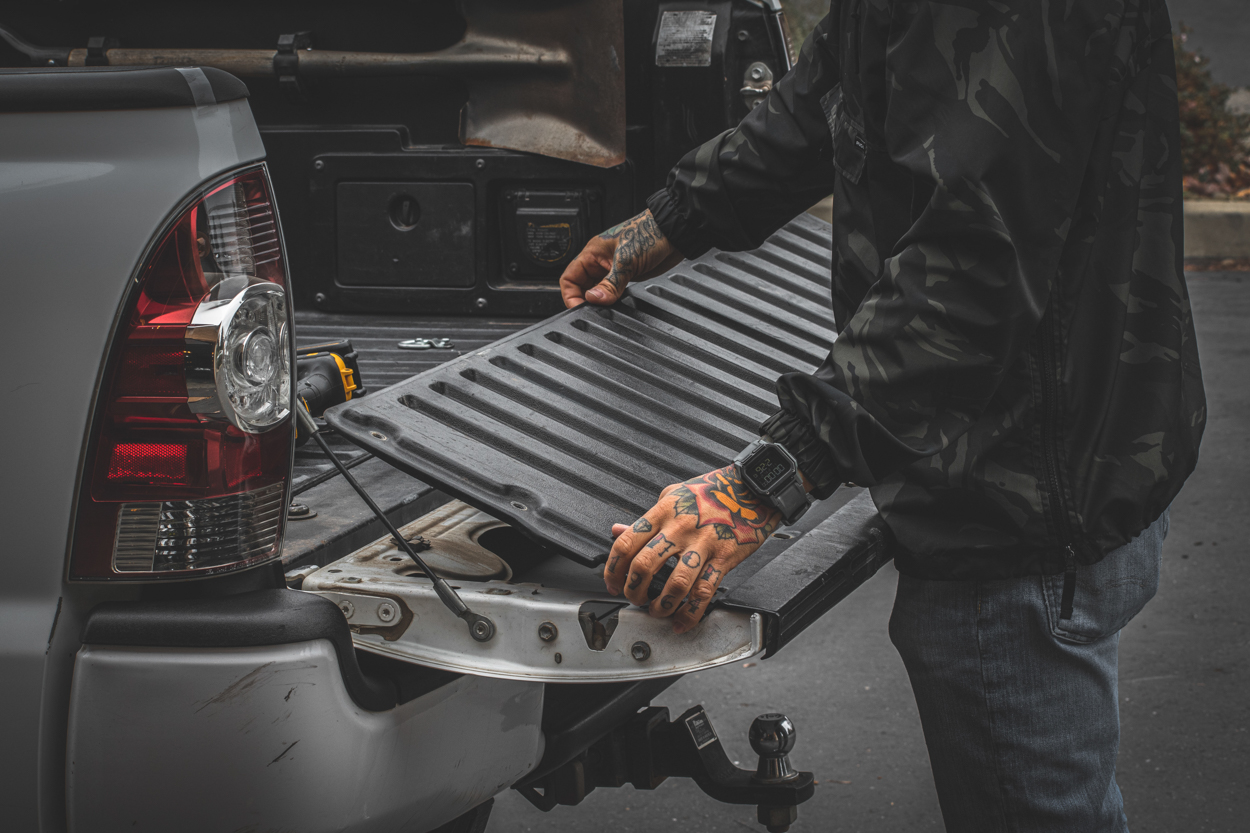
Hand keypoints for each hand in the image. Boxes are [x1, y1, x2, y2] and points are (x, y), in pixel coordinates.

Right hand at [560, 209, 683, 307]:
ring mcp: (612, 269)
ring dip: (600, 301)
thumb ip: (609, 284)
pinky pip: (612, 291)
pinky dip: (612, 299)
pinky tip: (616, 304)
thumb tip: (594, 299)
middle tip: (593, 311)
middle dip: (585, 300)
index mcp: (592, 253)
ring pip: (597, 290)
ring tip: (606, 309)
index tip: (579, 309)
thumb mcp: (625, 261)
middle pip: (581, 287)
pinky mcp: (626, 276)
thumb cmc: (648, 234)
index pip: (569, 278)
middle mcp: (599, 261)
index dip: (570, 296)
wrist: (673, 234)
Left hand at [604, 466, 781, 633]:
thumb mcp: (672, 495)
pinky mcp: (723, 557)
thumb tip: (618, 530)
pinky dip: (691, 613)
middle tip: (633, 599)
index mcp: (663, 512)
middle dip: (633, 590)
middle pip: (644, 566)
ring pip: (675, 583)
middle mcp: (679, 528)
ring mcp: (702, 544)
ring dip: (661, 606)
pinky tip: (682, 622)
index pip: (627, 543)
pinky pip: (704, 591)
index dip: (613, 569)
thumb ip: (646, 517)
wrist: (750, 489)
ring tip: (656, 612)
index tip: (612, 583)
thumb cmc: (711, 491)